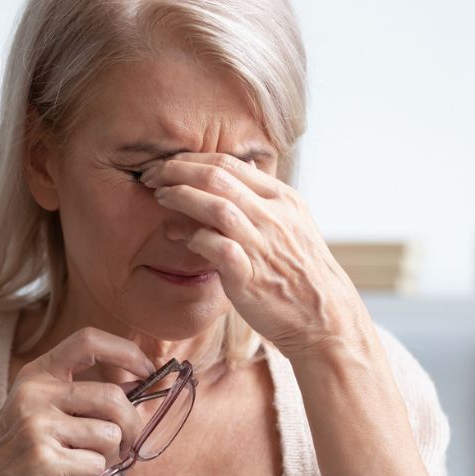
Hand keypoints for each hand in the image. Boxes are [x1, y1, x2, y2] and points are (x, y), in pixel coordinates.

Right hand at [0, 327, 155, 475]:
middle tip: (130, 443)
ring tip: (83, 463)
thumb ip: (82, 396)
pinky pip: (95, 466)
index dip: (124, 351)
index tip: (146, 369)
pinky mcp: (42, 458)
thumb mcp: (41, 409)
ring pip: (109, 436)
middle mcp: (35, 394)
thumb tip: (141, 390)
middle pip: (112, 397)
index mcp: (38, 374)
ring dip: (109, 457)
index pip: (88, 341)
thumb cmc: (22, 451)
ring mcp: (37, 425)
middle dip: (133, 425)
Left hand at [139, 153, 368, 356]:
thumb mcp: (293, 222)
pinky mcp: (250, 277)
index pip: (229, 163)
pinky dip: (195, 238)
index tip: (167, 164)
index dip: (191, 159)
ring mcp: (262, 245)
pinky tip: (180, 237)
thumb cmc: (301, 270)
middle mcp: (273, 216)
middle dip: (177, 171)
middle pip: (218, 177)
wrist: (323, 316)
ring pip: (217, 207)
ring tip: (159, 197)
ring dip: (182, 197)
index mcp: (282, 198)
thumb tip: (246, 166)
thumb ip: (265, 196)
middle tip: (151, 175)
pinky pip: (218, 248)